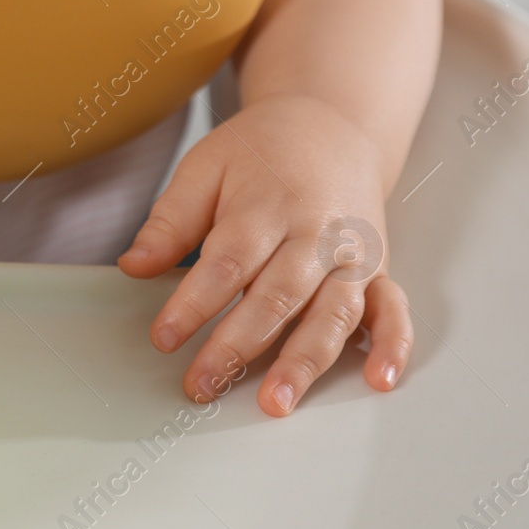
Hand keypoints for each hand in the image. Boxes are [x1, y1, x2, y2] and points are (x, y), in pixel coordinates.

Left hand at [117, 93, 413, 416]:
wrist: (331, 126)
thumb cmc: (259, 153)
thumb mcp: (204, 167)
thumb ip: (171, 220)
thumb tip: (134, 266)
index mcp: (267, 204)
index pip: (229, 260)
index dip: (195, 302)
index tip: (164, 336)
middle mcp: (316, 232)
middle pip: (278, 295)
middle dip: (239, 345)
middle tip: (203, 384)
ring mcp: (353, 254)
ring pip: (333, 312)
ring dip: (306, 361)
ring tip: (275, 402)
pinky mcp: (379, 269)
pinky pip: (394, 309)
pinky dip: (394, 345)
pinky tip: (379, 380)